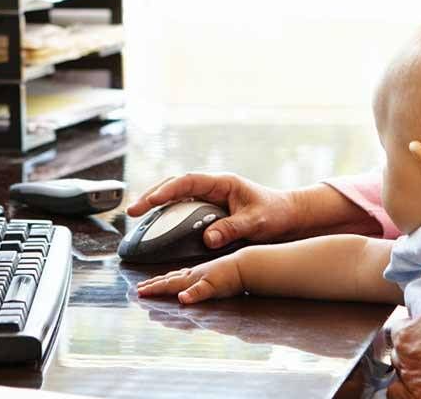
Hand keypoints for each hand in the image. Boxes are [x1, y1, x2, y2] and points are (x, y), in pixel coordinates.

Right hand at [126, 173, 304, 247]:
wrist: (287, 216)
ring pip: (176, 196)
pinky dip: (168, 215)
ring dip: (156, 204)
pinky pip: (183, 209)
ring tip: (137, 217)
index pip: (188, 182)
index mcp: (222, 183)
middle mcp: (212, 187)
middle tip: (133, 211)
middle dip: (152, 196)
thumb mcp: (256, 222)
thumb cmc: (274, 214)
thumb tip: (207, 239)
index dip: (168, 190)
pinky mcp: (209, 209)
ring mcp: (210, 197)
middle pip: (175, 185)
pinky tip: (156, 226)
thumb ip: (232, 229)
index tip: (151, 201)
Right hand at [135, 254, 243, 303]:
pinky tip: (181, 278)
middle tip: (139, 288)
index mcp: (192, 277)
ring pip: (176, 276)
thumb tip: (181, 298)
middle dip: (154, 284)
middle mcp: (193, 273)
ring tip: (154, 282)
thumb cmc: (231, 277)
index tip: (139, 293)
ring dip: (163, 280)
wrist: (247, 266)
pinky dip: (177, 277)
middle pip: (169, 278)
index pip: (168, 284)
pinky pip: (186, 275)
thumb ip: (197, 292)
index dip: (154, 289)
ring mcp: (200, 271)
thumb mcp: (214, 287)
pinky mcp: (208, 272)